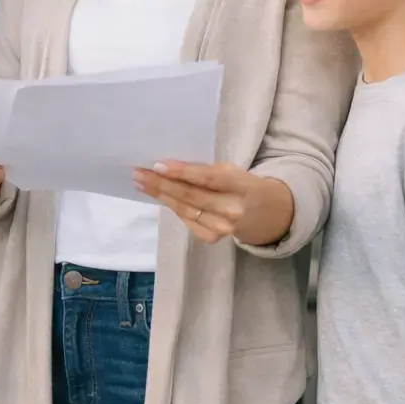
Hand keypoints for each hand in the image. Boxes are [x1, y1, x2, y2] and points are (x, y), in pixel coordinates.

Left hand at [134, 161, 289, 245]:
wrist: (265, 214)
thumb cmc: (241, 185)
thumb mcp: (230, 172)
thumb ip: (204, 172)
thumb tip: (167, 166)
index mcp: (239, 185)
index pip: (206, 178)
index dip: (181, 172)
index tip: (157, 165)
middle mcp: (232, 209)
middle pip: (190, 196)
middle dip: (161, 184)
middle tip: (139, 173)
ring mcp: (222, 228)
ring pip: (184, 209)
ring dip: (160, 195)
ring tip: (141, 183)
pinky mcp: (212, 238)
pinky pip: (186, 220)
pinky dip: (171, 206)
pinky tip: (158, 195)